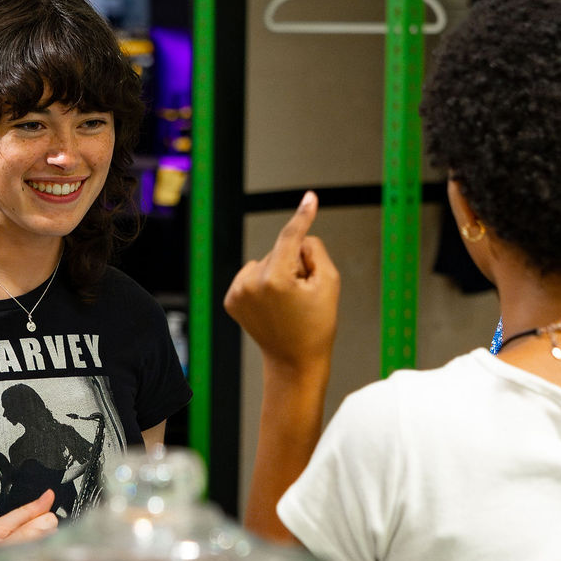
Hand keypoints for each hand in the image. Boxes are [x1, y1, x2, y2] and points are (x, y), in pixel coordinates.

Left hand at [224, 192, 339, 374]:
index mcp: (276, 278)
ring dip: (278, 274)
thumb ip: (315, 251)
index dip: (303, 216)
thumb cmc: (317, 326)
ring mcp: (237, 292)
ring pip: (265, 262)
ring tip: (288, 304)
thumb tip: (299, 237)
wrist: (294, 362)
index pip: (290, 236)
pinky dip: (263, 284)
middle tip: (303, 296)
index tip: (310, 198)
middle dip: (295, 265)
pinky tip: (272, 306)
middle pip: (281, 251)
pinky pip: (252, 275)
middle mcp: (251, 282)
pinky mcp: (231, 299)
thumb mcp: (330, 283)